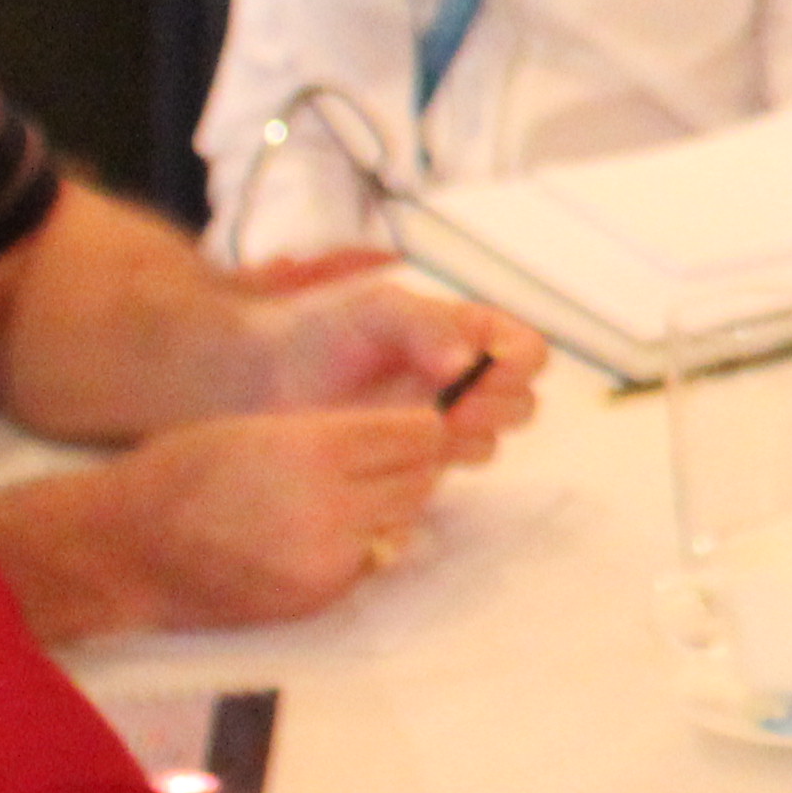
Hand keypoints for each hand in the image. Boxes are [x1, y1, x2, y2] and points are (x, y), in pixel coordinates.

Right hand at [98, 410, 468, 627]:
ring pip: (402, 523)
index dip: (419, 426)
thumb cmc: (182, 472)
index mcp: (316, 449)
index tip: (409, 426)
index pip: (419, 433)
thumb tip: (405, 436)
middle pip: (420, 479)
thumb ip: (336, 433)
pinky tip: (320, 533)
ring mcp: (328, 560)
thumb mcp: (262, 427)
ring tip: (348, 495)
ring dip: (389, 507)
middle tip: (382, 461)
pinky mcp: (318, 598)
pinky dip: (360, 546)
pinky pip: (369, 562)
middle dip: (409, 466)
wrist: (122, 550)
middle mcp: (332, 506)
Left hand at [233, 273, 544, 460]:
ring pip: (487, 446)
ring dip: (464, 441)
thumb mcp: (377, 310)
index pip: (529, 353)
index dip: (519, 365)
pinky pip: (441, 481)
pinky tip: (397, 459)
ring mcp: (440, 430)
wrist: (262, 379)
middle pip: (521, 406)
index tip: (488, 371)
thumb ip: (427, 327)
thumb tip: (468, 364)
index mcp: (469, 337)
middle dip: (496, 408)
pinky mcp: (410, 468)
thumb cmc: (321, 331)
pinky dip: (428, 474)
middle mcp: (466, 385)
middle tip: (455, 409)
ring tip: (422, 432)